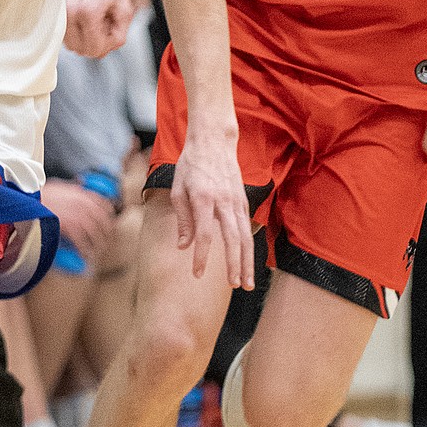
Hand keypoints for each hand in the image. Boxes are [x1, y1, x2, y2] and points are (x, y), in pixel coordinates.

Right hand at [40, 178, 114, 261]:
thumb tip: (80, 182)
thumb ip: (72, 186)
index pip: (103, 204)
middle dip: (106, 232)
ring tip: (96, 252)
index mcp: (81, 194)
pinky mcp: (69, 226)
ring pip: (94, 232)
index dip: (108, 216)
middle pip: (102, 220)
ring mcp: (76, 215)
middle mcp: (82, 204)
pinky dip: (84, 249)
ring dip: (97, 244)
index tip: (109, 224)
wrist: (30, 200)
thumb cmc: (41, 194)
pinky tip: (84, 255)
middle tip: (105, 242)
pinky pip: (82, 240)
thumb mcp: (60, 185)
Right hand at [64, 0, 138, 55]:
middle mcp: (69, 14)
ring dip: (83, 38)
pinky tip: (84, 15)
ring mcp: (58, 11)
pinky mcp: (52, 8)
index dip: (108, 44)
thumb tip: (113, 43)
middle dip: (95, 44)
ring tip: (95, 19)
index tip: (113, 31)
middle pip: (81, 50)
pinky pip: (62, 31)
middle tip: (105, 27)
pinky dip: (73, 29)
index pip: (96, 49)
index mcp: (88, 12)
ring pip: (70, 43)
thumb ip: (121, 25)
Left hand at [171, 122, 253, 284]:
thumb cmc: (190, 165)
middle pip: (233, 239)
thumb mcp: (177, 189)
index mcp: (203, 198)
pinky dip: (249, 247)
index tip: (198, 273)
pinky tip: (248, 262)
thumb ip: (183, 219)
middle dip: (235, 264)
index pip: (205, 234)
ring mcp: (237, 201)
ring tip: (247, 282)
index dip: (202, 256)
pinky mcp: (244, 201)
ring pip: (246, 236)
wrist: (213, 141)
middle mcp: (223, 201)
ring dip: (247, 261)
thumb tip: (184, 246)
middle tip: (234, 285)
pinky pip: (248, 228)